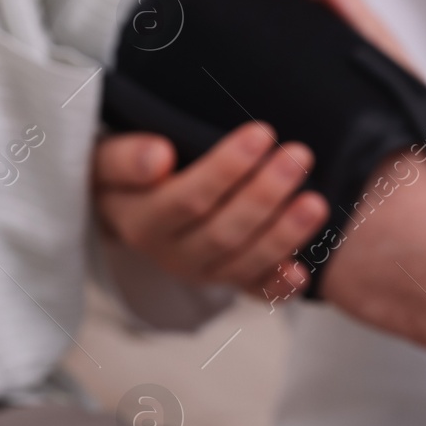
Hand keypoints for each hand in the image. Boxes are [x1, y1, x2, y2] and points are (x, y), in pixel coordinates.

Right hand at [93, 121, 328, 296]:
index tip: (262, 133)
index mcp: (141, 223)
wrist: (127, 206)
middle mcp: (171, 255)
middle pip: (223, 232)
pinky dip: (280, 286)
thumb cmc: (125, 172)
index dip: (226, 169)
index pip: (187, 198)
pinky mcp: (228, 281)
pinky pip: (256, 293)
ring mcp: (202, 273)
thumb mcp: (108, 157)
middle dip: (265, 195)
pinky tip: (303, 270)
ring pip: (245, 263)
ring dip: (284, 235)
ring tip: (316, 202)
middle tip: (299, 155)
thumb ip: (127, 159)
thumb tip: (159, 158)